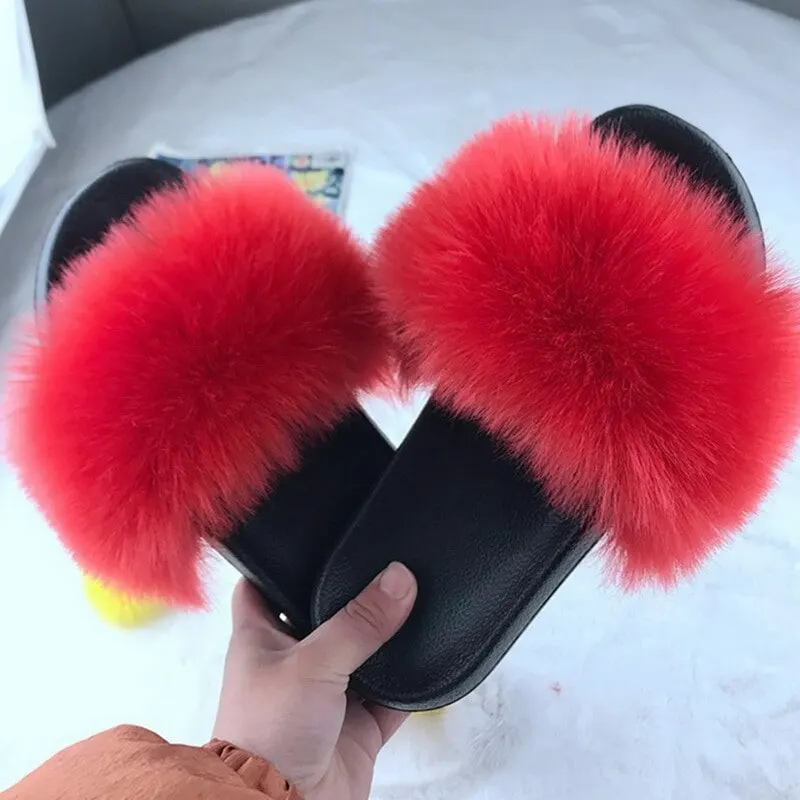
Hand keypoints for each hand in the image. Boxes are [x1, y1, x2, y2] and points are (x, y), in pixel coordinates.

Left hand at [213, 563, 417, 799]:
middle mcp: (293, 663)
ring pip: (362, 654)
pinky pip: (392, 698)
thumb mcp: (312, 664)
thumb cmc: (266, 737)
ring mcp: (326, 695)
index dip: (280, 561)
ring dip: (385, 639)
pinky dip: (409, 683)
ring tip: (413, 597)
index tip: (309, 536)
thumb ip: (358, 622)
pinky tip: (428, 655)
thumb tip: (398, 580)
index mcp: (261, 639)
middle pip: (323, 616)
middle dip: (349, 596)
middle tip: (379, 561)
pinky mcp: (356, 727)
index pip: (261, 586)